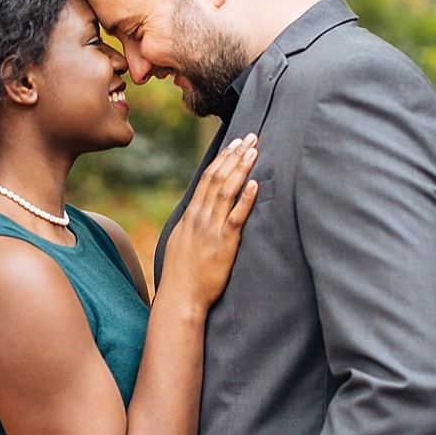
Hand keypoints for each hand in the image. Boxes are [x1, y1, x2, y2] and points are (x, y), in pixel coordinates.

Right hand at [163, 135, 258, 308]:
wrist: (180, 298)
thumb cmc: (183, 273)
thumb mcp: (182, 240)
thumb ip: (193, 222)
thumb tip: (202, 208)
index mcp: (191, 215)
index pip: (207, 178)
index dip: (223, 158)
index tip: (235, 142)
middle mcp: (199, 218)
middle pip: (217, 178)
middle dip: (235, 155)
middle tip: (251, 137)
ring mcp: (211, 230)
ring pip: (227, 192)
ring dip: (242, 169)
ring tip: (255, 151)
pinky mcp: (224, 245)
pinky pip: (236, 218)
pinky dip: (245, 199)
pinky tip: (255, 184)